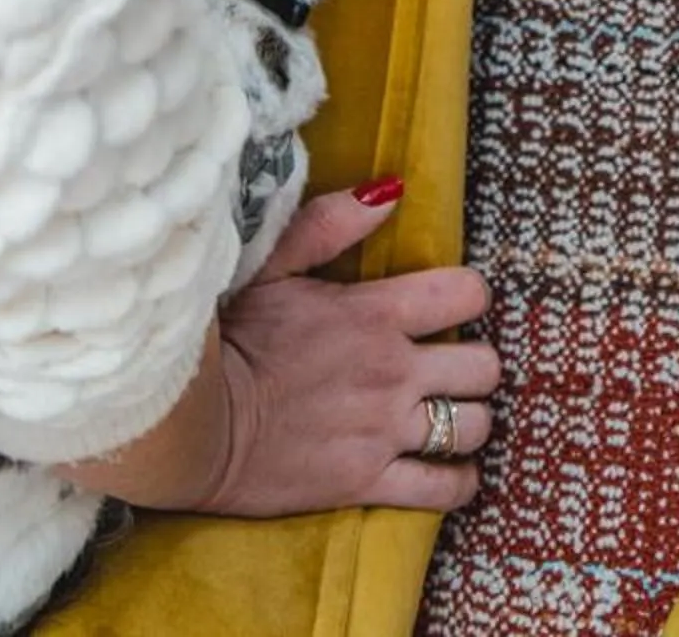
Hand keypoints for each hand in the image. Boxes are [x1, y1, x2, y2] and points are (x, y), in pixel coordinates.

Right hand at [203, 192, 499, 517]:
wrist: (194, 424)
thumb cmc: (232, 337)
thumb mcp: (274, 264)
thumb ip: (332, 223)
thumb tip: (391, 189)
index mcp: (376, 314)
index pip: (466, 294)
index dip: (469, 296)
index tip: (455, 304)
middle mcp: (393, 372)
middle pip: (484, 367)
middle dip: (477, 363)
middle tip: (455, 366)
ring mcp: (383, 432)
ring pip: (473, 427)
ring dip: (471, 420)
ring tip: (454, 415)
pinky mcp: (367, 483)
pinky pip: (442, 489)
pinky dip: (458, 481)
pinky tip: (454, 470)